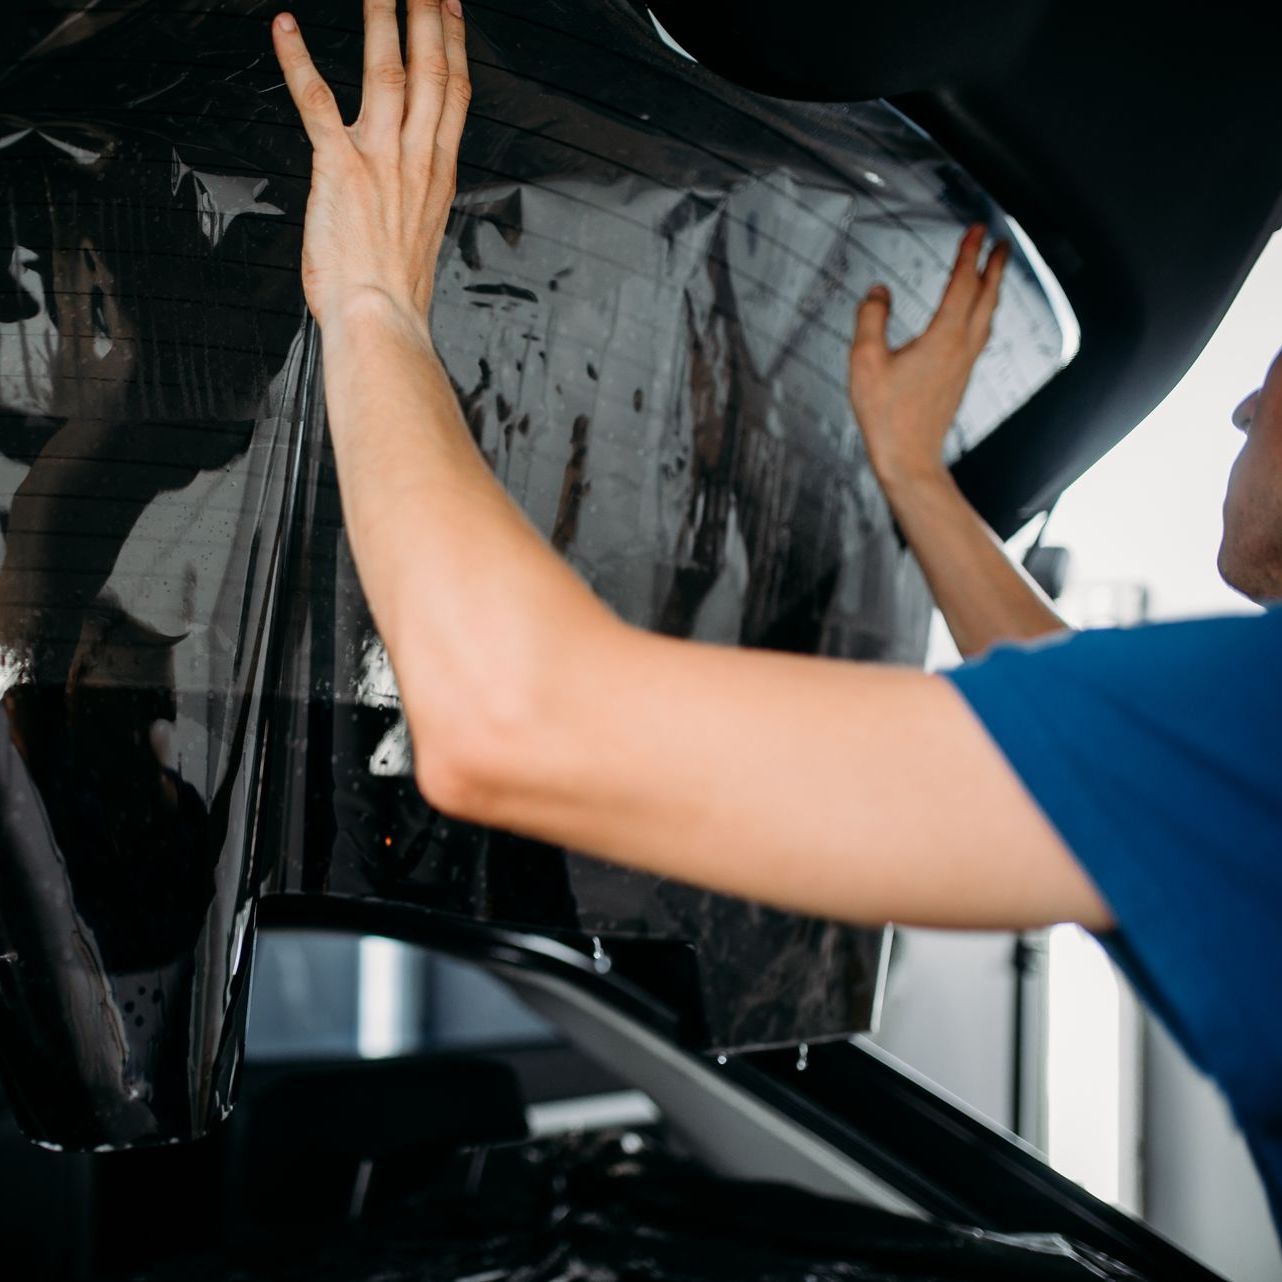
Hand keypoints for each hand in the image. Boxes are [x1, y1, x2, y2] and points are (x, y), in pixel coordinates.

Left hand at [271, 0, 470, 329]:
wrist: (380, 318)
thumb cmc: (393, 295)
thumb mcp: (418, 241)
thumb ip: (414, 204)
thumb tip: (406, 196)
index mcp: (437, 176)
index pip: (454, 95)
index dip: (454, 45)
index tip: (451, 10)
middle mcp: (416, 159)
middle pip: (431, 70)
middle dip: (427, 15)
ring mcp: (380, 160)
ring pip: (387, 72)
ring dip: (381, 19)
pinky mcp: (340, 168)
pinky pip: (316, 102)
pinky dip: (297, 61)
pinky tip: (285, 27)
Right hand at [848, 225, 1007, 491]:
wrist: (909, 458)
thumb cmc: (885, 414)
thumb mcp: (865, 361)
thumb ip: (871, 319)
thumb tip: (878, 291)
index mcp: (943, 336)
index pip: (962, 283)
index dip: (969, 253)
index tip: (976, 228)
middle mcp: (961, 347)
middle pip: (986, 296)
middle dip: (994, 266)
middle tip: (1001, 242)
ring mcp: (964, 364)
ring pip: (987, 316)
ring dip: (992, 289)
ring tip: (993, 273)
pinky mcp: (960, 378)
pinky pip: (980, 334)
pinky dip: (983, 313)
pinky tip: (976, 318)